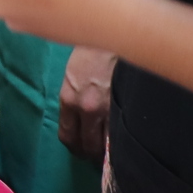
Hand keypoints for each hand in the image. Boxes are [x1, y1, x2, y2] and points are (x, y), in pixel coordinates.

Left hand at [58, 44, 116, 159]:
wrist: (113, 38)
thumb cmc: (90, 53)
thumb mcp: (72, 76)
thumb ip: (73, 98)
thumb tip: (79, 120)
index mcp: (68, 98)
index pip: (66, 134)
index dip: (73, 146)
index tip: (79, 147)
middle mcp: (85, 108)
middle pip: (85, 145)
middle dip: (89, 153)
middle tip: (94, 154)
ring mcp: (107, 110)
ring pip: (105, 145)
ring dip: (105, 152)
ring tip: (109, 151)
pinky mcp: (125, 108)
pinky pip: (121, 134)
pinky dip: (120, 142)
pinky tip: (122, 141)